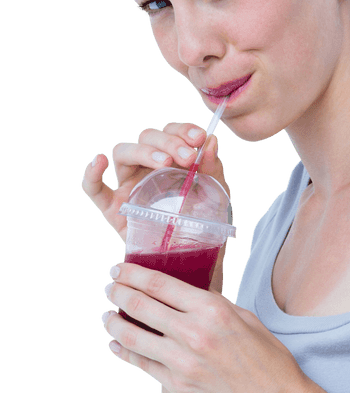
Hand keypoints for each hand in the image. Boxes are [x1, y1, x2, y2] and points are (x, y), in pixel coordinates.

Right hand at [81, 121, 230, 290]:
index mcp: (172, 160)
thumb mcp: (215, 197)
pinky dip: (91, 174)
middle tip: (187, 157)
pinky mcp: (113, 208)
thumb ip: (213, 169)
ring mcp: (128, 185)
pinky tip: (98, 162)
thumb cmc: (203, 227)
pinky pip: (93, 189)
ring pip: (123, 152)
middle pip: (147, 138)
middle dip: (168, 142)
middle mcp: (147, 168)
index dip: (182, 130)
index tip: (199, 138)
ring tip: (164, 162)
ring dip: (143, 151)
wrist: (193, 263)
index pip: (171, 133)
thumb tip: (211, 141)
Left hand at [101, 262, 313, 392]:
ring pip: (132, 337)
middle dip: (118, 293)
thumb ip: (213, 304)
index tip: (119, 268)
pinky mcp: (178, 387)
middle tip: (110, 288)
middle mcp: (194, 334)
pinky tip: (116, 344)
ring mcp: (182, 363)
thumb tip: (186, 292)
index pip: (159, 284)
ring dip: (113, 323)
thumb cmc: (269, 360)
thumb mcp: (246, 319)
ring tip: (106, 316)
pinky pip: (141, 365)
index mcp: (212, 310)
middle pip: (140, 306)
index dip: (133, 273)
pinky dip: (123, 352)